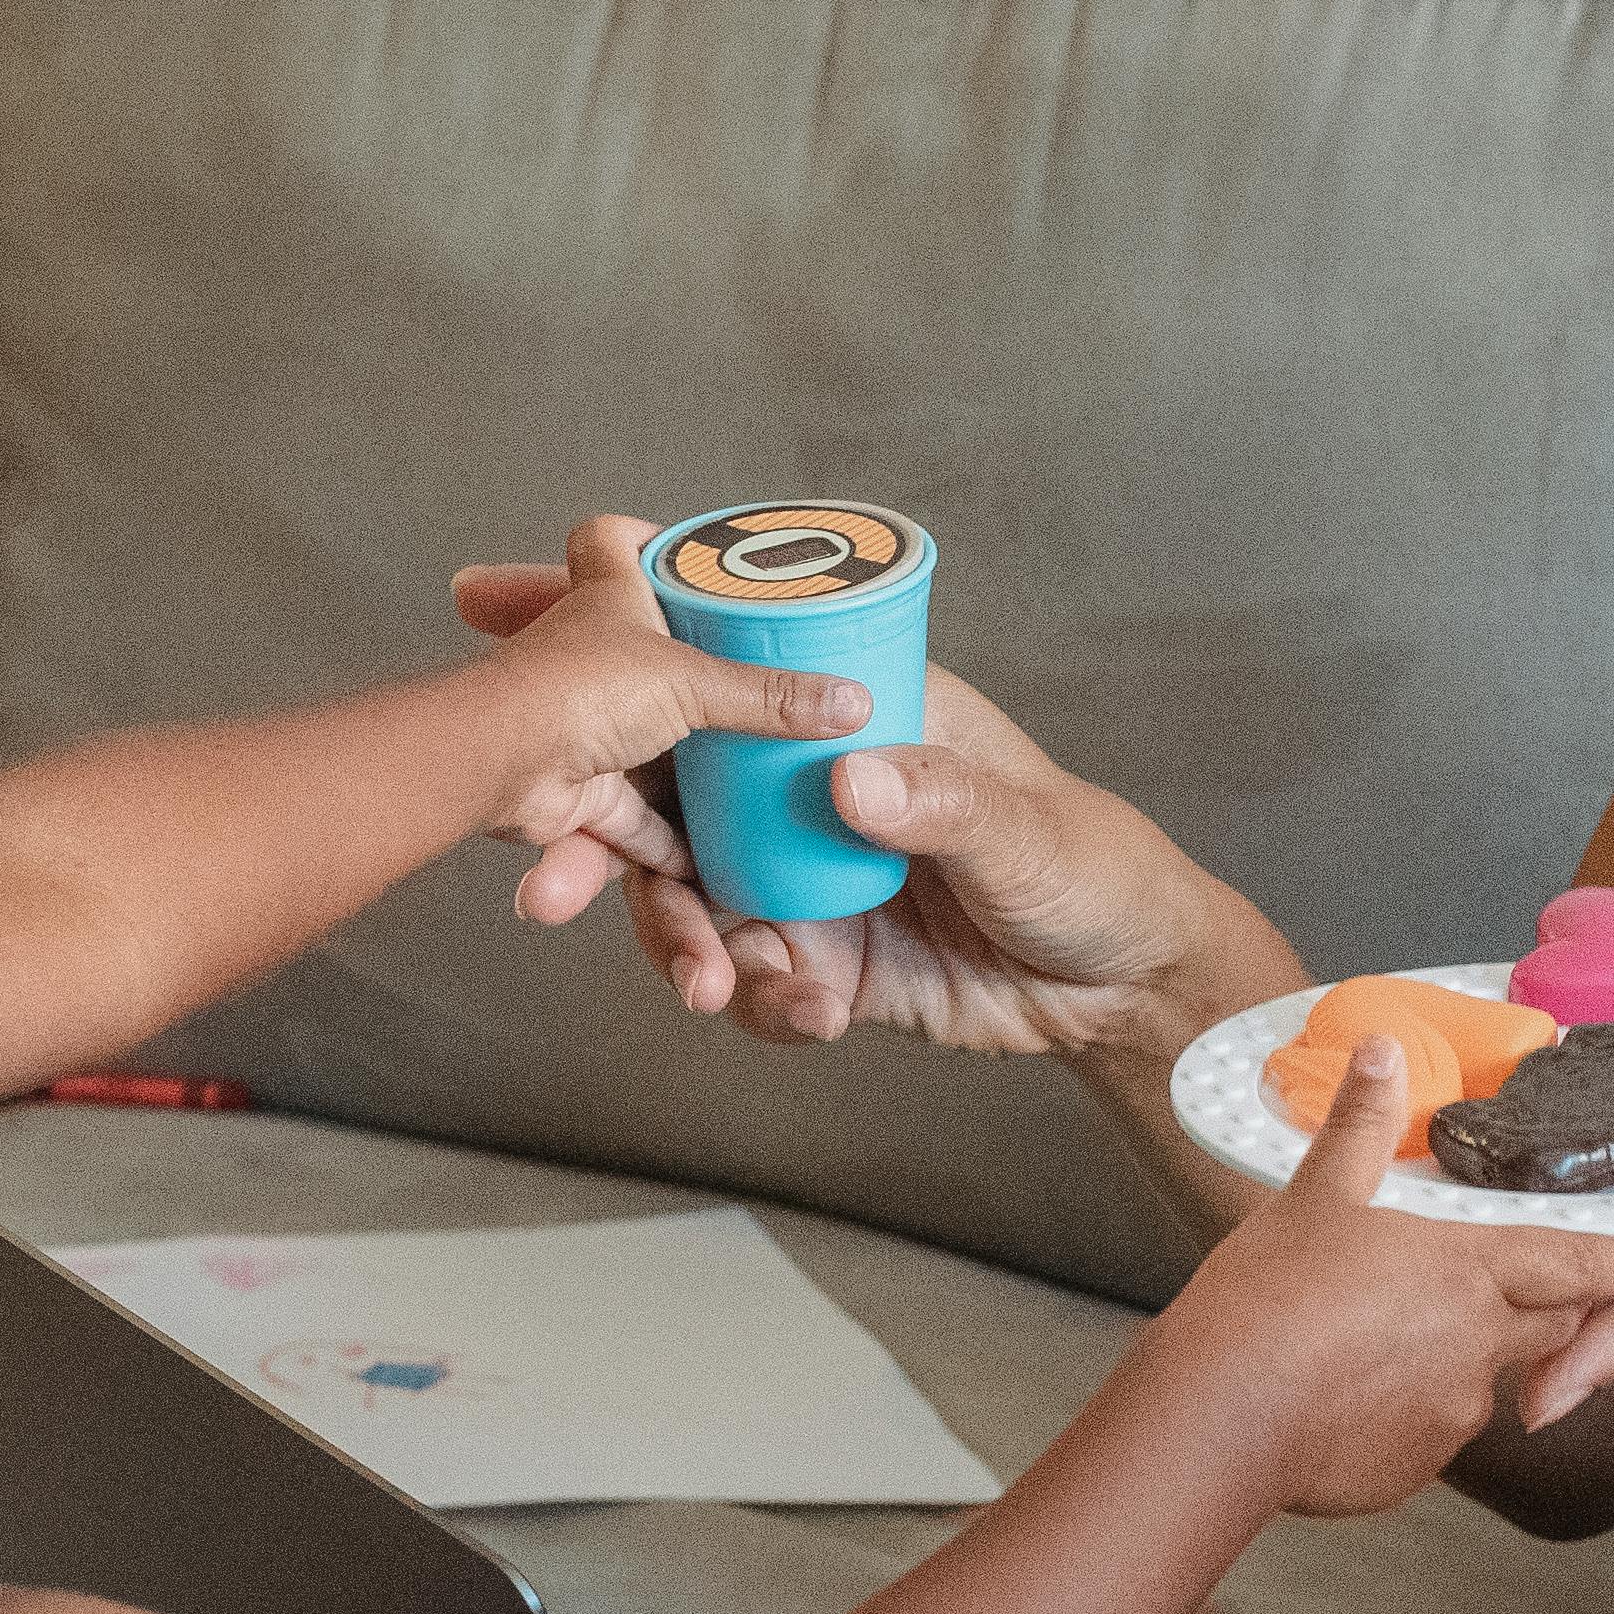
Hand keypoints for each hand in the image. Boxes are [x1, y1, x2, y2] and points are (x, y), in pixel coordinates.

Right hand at [448, 561, 1276, 1059]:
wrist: (1121, 994)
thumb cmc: (1094, 867)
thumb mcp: (1028, 827)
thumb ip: (942, 802)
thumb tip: (854, 780)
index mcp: (841, 707)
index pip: (706, 646)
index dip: (600, 620)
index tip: (492, 598)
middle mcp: (797, 781)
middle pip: (656, 781)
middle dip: (590, 834)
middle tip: (547, 886)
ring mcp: (793, 868)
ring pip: (679, 892)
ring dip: (674, 942)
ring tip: (716, 987)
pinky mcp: (808, 951)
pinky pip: (742, 973)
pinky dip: (758, 1000)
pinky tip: (808, 1016)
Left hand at [459, 517, 876, 882]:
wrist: (500, 766)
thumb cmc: (572, 690)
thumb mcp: (692, 680)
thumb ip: (770, 697)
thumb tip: (848, 700)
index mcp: (610, 598)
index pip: (613, 540)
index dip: (643, 536)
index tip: (683, 549)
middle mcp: (592, 658)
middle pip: (645, 656)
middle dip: (691, 680)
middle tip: (750, 693)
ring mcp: (584, 726)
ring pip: (647, 749)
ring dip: (688, 775)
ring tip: (751, 783)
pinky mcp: (583, 792)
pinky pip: (636, 820)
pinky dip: (670, 842)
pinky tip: (716, 859)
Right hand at [1154, 1039, 1613, 1519]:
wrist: (1220, 1418)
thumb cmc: (1269, 1303)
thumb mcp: (1314, 1198)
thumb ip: (1361, 1127)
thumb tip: (1384, 1053)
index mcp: (1468, 1275)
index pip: (1576, 1265)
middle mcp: (1476, 1351)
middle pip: (1544, 1325)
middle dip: (1545, 1307)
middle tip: (1517, 1288)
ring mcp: (1447, 1420)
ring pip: (1477, 1383)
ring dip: (1453, 1359)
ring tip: (1381, 1340)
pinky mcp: (1407, 1471)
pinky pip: (1423, 1435)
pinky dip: (1399, 1413)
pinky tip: (1342, 1393)